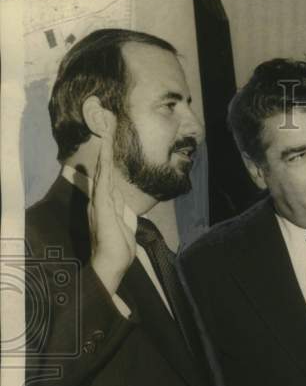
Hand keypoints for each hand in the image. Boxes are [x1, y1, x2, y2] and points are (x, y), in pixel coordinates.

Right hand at [88, 120, 135, 294]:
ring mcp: (100, 202)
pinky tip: (104, 156)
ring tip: (106, 130)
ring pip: (102, 170)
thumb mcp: (125, 224)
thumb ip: (124, 212)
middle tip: (107, 121)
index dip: (109, 153)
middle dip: (106, 144)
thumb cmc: (118, 247)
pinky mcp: (102, 209)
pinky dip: (103, 170)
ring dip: (104, 150)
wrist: (112, 264)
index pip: (107, 172)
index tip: (111, 135)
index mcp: (106, 201)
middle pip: (103, 166)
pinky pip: (103, 185)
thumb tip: (125, 204)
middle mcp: (100, 198)